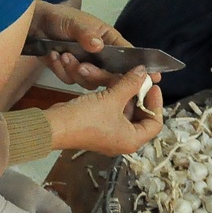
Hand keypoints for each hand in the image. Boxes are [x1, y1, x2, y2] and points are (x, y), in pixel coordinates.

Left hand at [30, 1, 159, 91]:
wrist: (34, 24)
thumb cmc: (59, 18)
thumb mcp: (74, 21)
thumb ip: (86, 33)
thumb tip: (98, 45)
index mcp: (109, 40)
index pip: (129, 56)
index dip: (140, 68)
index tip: (153, 78)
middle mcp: (101, 56)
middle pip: (110, 76)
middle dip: (96, 74)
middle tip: (82, 67)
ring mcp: (86, 65)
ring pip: (89, 82)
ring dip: (74, 70)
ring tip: (62, 54)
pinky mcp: (70, 72)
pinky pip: (70, 81)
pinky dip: (61, 69)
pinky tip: (52, 55)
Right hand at [44, 67, 162, 155]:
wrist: (55, 126)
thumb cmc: (87, 118)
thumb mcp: (112, 99)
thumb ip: (130, 84)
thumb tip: (144, 71)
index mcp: (132, 140)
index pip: (155, 123)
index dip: (156, 103)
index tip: (152, 85)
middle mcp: (123, 140)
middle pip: (141, 117)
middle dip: (139, 96)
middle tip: (138, 79)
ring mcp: (109, 134)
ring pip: (125, 111)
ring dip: (125, 94)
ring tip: (124, 77)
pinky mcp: (98, 127)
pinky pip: (113, 111)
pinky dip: (114, 97)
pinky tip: (110, 82)